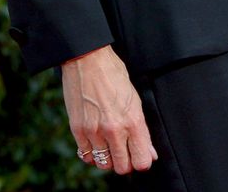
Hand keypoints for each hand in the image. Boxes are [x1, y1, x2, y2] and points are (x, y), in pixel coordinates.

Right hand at [61, 45, 157, 174]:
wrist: (87, 59)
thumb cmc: (113, 75)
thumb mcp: (135, 100)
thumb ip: (142, 130)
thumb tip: (149, 152)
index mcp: (133, 121)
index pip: (141, 161)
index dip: (141, 161)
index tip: (138, 155)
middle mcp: (114, 129)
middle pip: (122, 167)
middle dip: (124, 163)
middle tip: (123, 151)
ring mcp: (94, 131)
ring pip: (103, 164)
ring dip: (107, 159)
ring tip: (108, 146)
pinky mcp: (78, 129)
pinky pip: (86, 155)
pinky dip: (91, 153)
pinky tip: (95, 142)